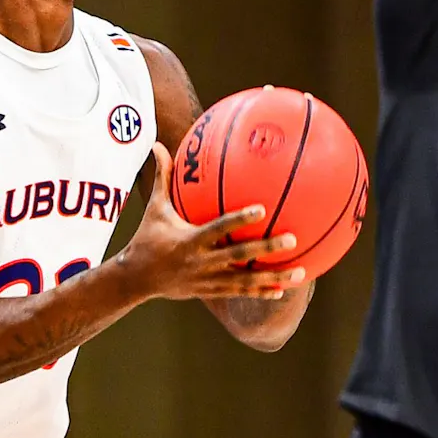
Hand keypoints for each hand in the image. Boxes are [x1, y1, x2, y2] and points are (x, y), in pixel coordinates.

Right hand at [118, 143, 304, 301]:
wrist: (135, 279)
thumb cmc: (147, 238)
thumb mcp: (155, 209)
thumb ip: (162, 177)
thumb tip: (158, 145)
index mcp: (190, 240)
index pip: (218, 228)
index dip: (239, 220)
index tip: (262, 209)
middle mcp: (202, 262)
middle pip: (239, 256)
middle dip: (266, 249)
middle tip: (293, 239)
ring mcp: (208, 280)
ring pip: (245, 281)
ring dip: (273, 277)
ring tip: (301, 271)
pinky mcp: (210, 292)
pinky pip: (239, 292)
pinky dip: (260, 292)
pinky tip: (282, 290)